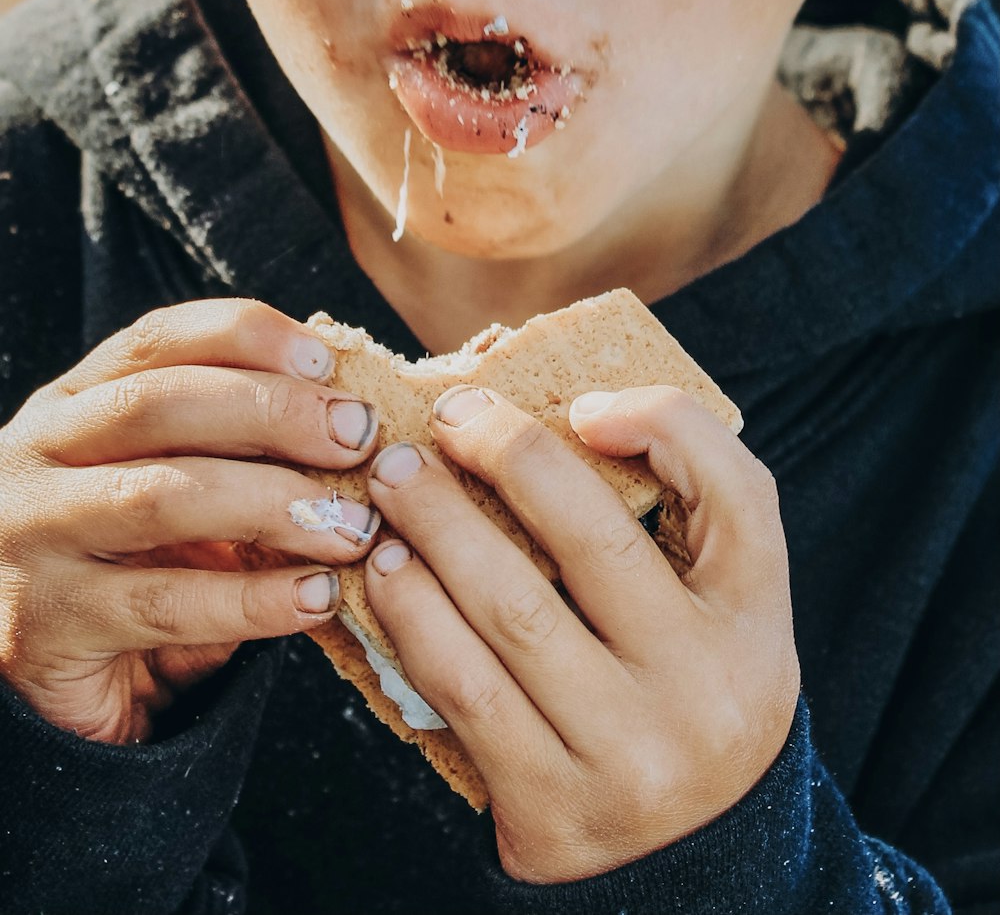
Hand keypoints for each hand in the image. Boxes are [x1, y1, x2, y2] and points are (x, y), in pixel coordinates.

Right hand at [0, 300, 380, 743]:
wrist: (39, 687)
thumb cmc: (128, 565)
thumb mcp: (169, 484)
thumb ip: (231, 446)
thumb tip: (350, 414)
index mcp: (74, 404)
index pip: (158, 340)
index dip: (247, 336)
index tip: (325, 360)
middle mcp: (38, 455)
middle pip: (160, 403)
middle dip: (275, 413)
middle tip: (359, 439)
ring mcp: (32, 538)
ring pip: (163, 497)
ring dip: (276, 504)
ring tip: (353, 527)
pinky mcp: (45, 627)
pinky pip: (167, 605)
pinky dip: (257, 599)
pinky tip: (318, 596)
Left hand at [363, 384, 798, 883]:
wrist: (693, 861)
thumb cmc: (693, 688)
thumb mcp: (724, 604)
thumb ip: (690, 499)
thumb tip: (585, 417)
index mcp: (756, 622)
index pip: (733, 492)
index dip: (657, 421)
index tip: (577, 404)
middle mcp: (704, 689)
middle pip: (594, 540)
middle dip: (504, 456)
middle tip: (447, 419)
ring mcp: (628, 755)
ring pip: (512, 612)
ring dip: (436, 530)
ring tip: (395, 485)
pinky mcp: (552, 810)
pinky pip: (464, 689)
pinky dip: (414, 616)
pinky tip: (388, 572)